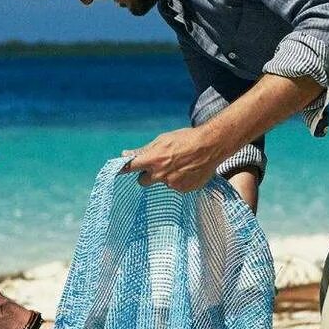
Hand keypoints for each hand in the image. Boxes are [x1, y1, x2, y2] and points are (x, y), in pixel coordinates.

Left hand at [121, 121, 235, 192]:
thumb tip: (125, 154)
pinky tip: (188, 171)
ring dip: (166, 177)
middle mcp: (160, 175)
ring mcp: (172, 184)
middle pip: (143, 182)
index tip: (117, 172)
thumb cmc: (185, 139)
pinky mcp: (184, 190)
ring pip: (162, 183)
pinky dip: (180, 180)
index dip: (123, 170)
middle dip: (147, 175)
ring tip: (180, 164)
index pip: (130, 168)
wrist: (211, 145)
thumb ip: (143, 150)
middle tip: (158, 166)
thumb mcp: (162, 140)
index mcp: (153, 160)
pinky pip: (176, 187)